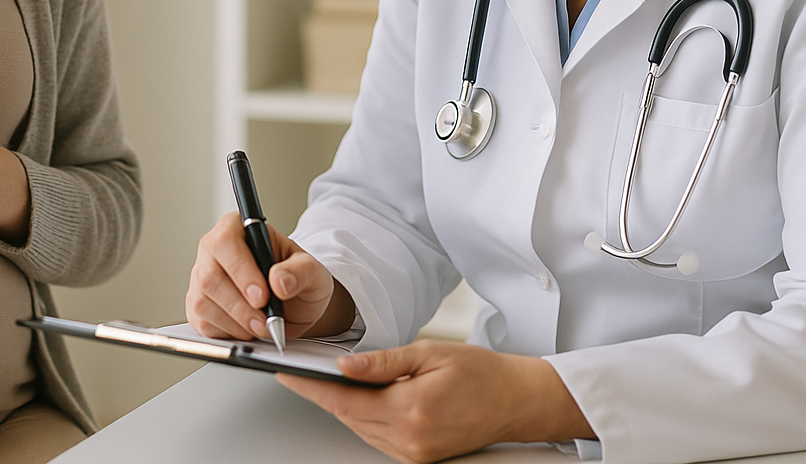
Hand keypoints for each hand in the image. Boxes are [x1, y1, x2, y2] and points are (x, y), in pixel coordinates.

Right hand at [186, 211, 354, 341]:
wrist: (294, 305)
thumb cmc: (297, 278)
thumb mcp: (312, 270)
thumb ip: (301, 271)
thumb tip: (279, 280)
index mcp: (237, 228)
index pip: (225, 242)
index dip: (241, 270)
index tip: (262, 296)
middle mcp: (213, 251)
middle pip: (209, 277)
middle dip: (239, 306)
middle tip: (265, 321)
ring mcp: (201, 279)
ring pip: (203, 303)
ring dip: (236, 322)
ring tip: (262, 326)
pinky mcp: (197, 306)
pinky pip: (203, 323)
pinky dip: (228, 332)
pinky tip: (248, 329)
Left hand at [275, 340, 594, 462]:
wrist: (517, 401)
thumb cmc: (481, 373)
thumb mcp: (429, 353)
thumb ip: (382, 362)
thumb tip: (344, 367)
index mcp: (411, 410)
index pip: (345, 400)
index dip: (312, 387)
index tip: (288, 374)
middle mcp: (410, 439)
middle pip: (349, 416)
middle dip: (323, 394)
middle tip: (299, 372)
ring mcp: (415, 453)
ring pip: (360, 428)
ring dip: (342, 406)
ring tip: (324, 380)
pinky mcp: (419, 458)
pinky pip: (378, 437)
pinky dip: (364, 418)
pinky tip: (359, 398)